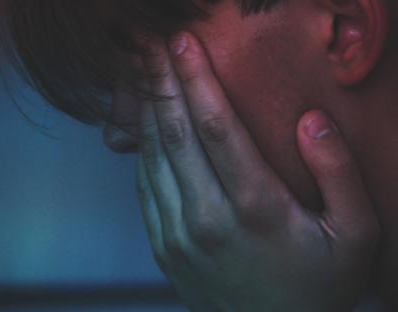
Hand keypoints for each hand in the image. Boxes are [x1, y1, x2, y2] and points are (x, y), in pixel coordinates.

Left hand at [134, 32, 379, 310]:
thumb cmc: (317, 287)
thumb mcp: (355, 235)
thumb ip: (338, 174)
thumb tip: (311, 121)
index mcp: (255, 208)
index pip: (216, 127)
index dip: (197, 78)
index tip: (184, 42)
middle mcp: (206, 217)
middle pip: (176, 132)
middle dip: (163, 80)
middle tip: (150, 44)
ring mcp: (178, 232)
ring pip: (154, 155)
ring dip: (149, 107)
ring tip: (144, 70)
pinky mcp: (163, 244)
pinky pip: (146, 185)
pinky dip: (143, 146)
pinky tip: (147, 121)